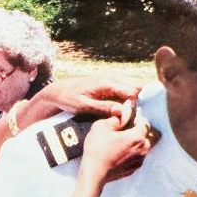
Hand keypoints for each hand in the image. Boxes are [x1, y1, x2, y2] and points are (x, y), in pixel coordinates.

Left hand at [19, 76, 141, 127]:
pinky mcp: (110, 84)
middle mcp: (112, 78)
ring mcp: (112, 80)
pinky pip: (126, 89)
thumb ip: (103, 108)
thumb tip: (121, 111)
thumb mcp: (84, 106)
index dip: (134, 106)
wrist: (58, 91)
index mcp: (107, 83)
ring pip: (133, 87)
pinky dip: (127, 98)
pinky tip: (121, 110)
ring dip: (133, 100)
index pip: (133, 91)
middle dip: (137, 102)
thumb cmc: (69, 98)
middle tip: (129, 117)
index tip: (128, 118)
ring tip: (126, 115)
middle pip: (137, 88)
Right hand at [80, 114, 154, 185]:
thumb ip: (114, 118)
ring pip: (142, 147)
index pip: (145, 123)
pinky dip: (131, 154)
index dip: (136, 119)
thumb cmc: (97, 149)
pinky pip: (136, 157)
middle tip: (124, 130)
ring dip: (135, 143)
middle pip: (146, 136)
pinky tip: (118, 153)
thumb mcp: (101, 126)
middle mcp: (143, 150)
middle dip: (138, 131)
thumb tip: (119, 116)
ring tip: (121, 143)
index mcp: (137, 137)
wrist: (93, 173)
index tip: (127, 120)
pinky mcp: (133, 169)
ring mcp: (139, 161)